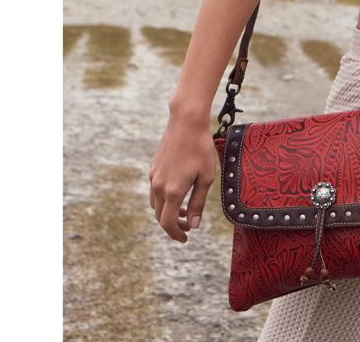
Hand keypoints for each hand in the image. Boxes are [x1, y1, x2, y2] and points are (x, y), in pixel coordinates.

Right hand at [149, 113, 217, 241]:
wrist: (186, 122)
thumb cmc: (201, 148)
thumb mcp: (206, 177)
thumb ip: (199, 203)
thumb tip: (194, 225)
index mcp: (173, 191)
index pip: (168, 223)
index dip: (176, 234)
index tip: (186, 238)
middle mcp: (159, 186)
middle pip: (160, 216)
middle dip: (174, 224)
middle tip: (190, 225)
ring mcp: (154, 176)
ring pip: (156, 204)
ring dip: (168, 211)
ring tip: (186, 209)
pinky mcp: (153, 167)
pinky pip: (155, 190)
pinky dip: (164, 198)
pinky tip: (179, 190)